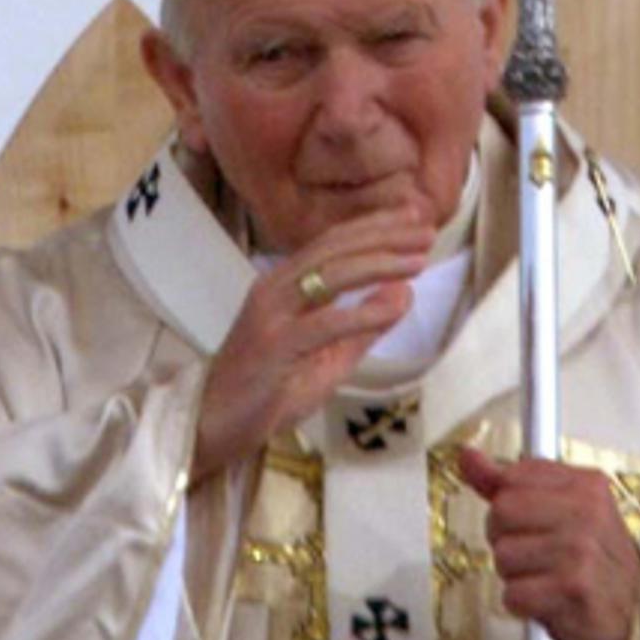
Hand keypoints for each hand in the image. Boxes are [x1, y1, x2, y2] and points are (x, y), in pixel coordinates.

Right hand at [190, 206, 433, 483]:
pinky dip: (362, 312)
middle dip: (384, 235)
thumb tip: (404, 292)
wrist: (213, 422)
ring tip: (418, 260)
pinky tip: (394, 304)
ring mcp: (272, 313)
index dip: (374, 226)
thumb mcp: (327, 356)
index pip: (333, 243)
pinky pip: (324, 321)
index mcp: (284, 283)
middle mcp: (275, 287)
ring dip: (379, 263)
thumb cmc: (269, 389)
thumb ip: (364, 326)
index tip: (414, 216)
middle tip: (426, 229)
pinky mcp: (273, 344)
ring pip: (331, 275)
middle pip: (335, 248)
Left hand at [459, 448, 639, 639]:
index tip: (527, 521)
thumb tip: (467, 456)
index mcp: (586, 484)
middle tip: (535, 553)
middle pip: (501, 513)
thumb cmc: (592, 558)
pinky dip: (521, 603)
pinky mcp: (573, 590)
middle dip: (506, 539)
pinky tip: (546, 598)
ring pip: (503, 555)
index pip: (511, 477)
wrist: (631, 612)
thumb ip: (509, 482)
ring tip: (544, 577)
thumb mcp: (560, 508)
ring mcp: (581, 551)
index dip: (508, 506)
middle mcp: (587, 512)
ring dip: (515, 575)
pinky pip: (512, 593)